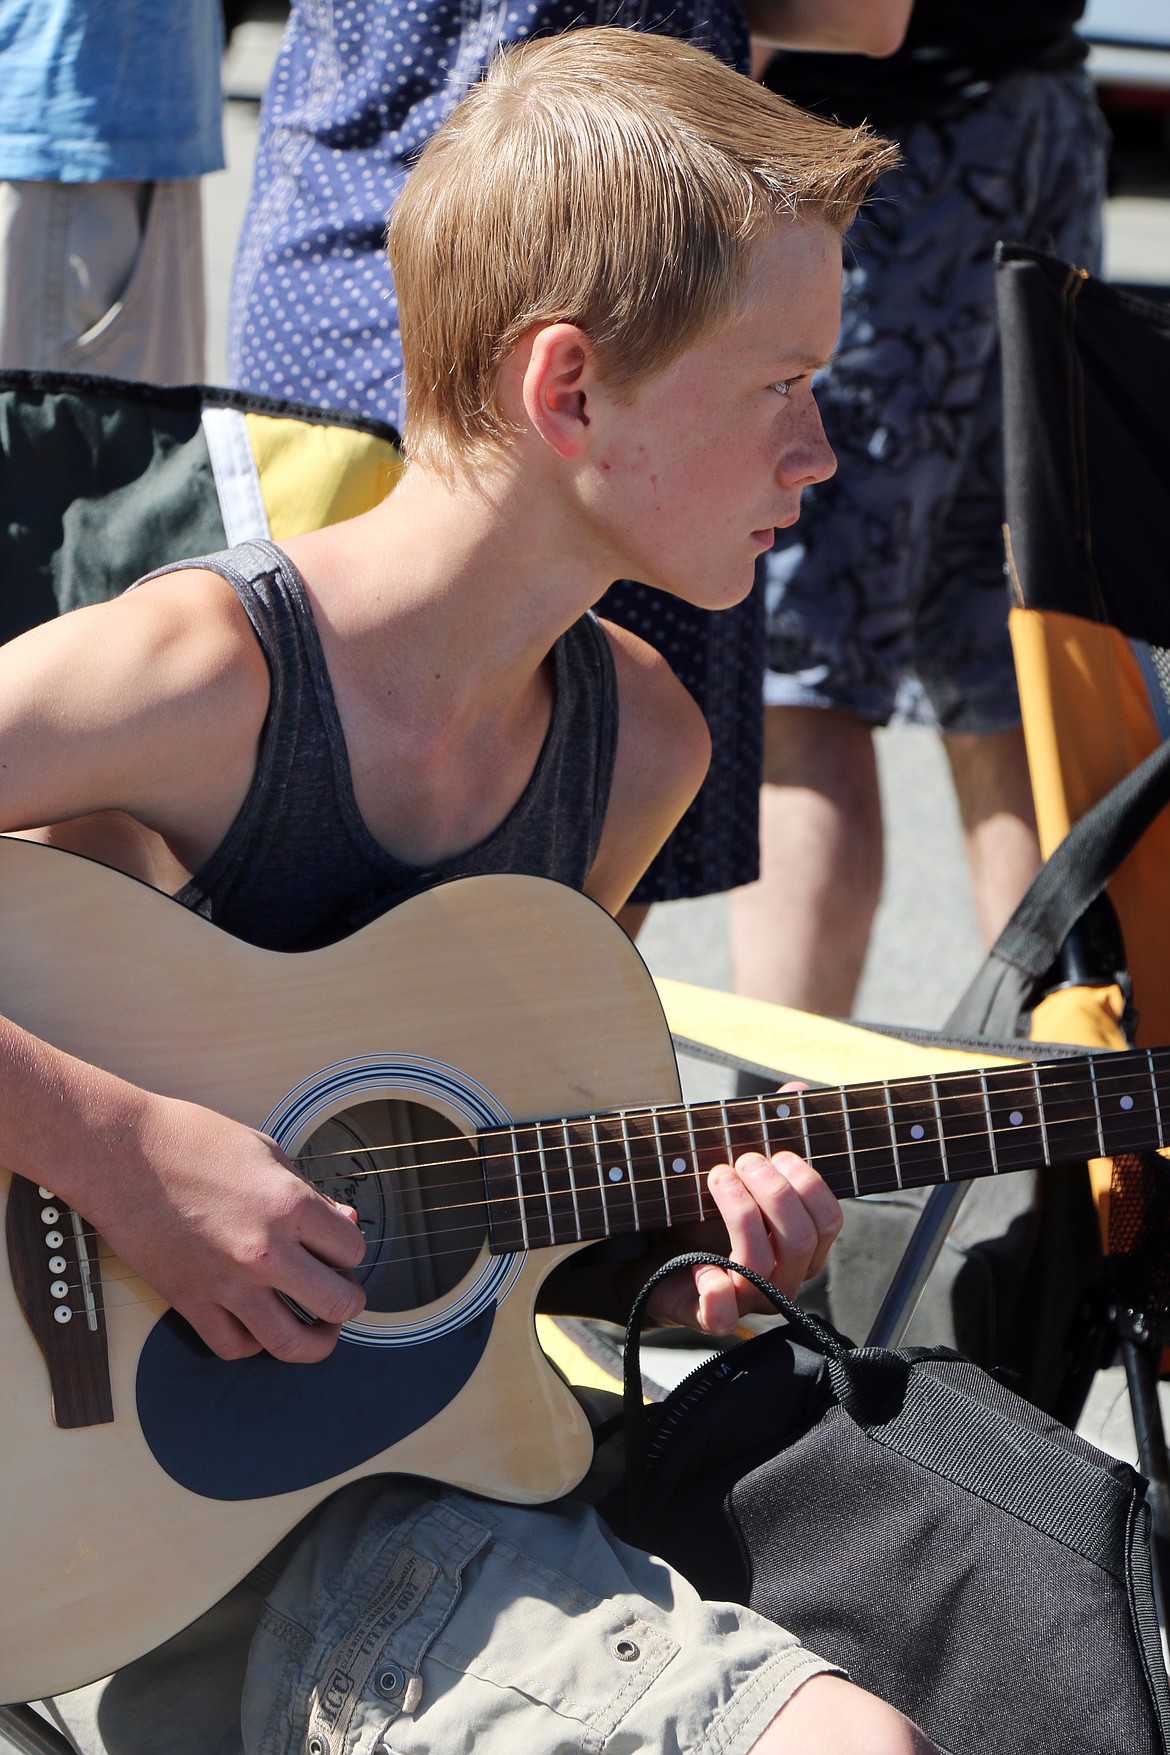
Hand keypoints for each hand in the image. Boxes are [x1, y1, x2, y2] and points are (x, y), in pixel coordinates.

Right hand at [82, 1090, 366, 1362]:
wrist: (119, 1153)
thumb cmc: (189, 1140)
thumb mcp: (267, 1151)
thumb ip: (309, 1193)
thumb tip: (343, 1222)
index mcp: (289, 1205)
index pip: (352, 1248)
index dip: (350, 1249)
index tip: (340, 1247)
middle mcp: (264, 1251)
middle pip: (337, 1303)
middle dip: (348, 1301)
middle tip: (341, 1294)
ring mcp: (226, 1282)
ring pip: (291, 1343)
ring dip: (315, 1342)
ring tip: (318, 1331)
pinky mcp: (189, 1300)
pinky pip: (233, 1346)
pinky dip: (253, 1344)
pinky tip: (259, 1326)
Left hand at [645, 1083, 841, 1332]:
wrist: (650, 1253)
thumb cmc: (703, 1209)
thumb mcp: (737, 1168)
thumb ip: (769, 1130)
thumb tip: (796, 1090)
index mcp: (801, 1245)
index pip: (829, 1220)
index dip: (807, 1183)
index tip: (774, 1154)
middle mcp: (784, 1276)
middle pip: (802, 1239)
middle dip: (773, 1191)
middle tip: (742, 1161)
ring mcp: (748, 1299)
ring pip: (763, 1263)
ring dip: (740, 1212)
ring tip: (717, 1177)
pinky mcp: (708, 1314)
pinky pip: (722, 1314)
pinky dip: (715, 1288)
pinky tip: (702, 1264)